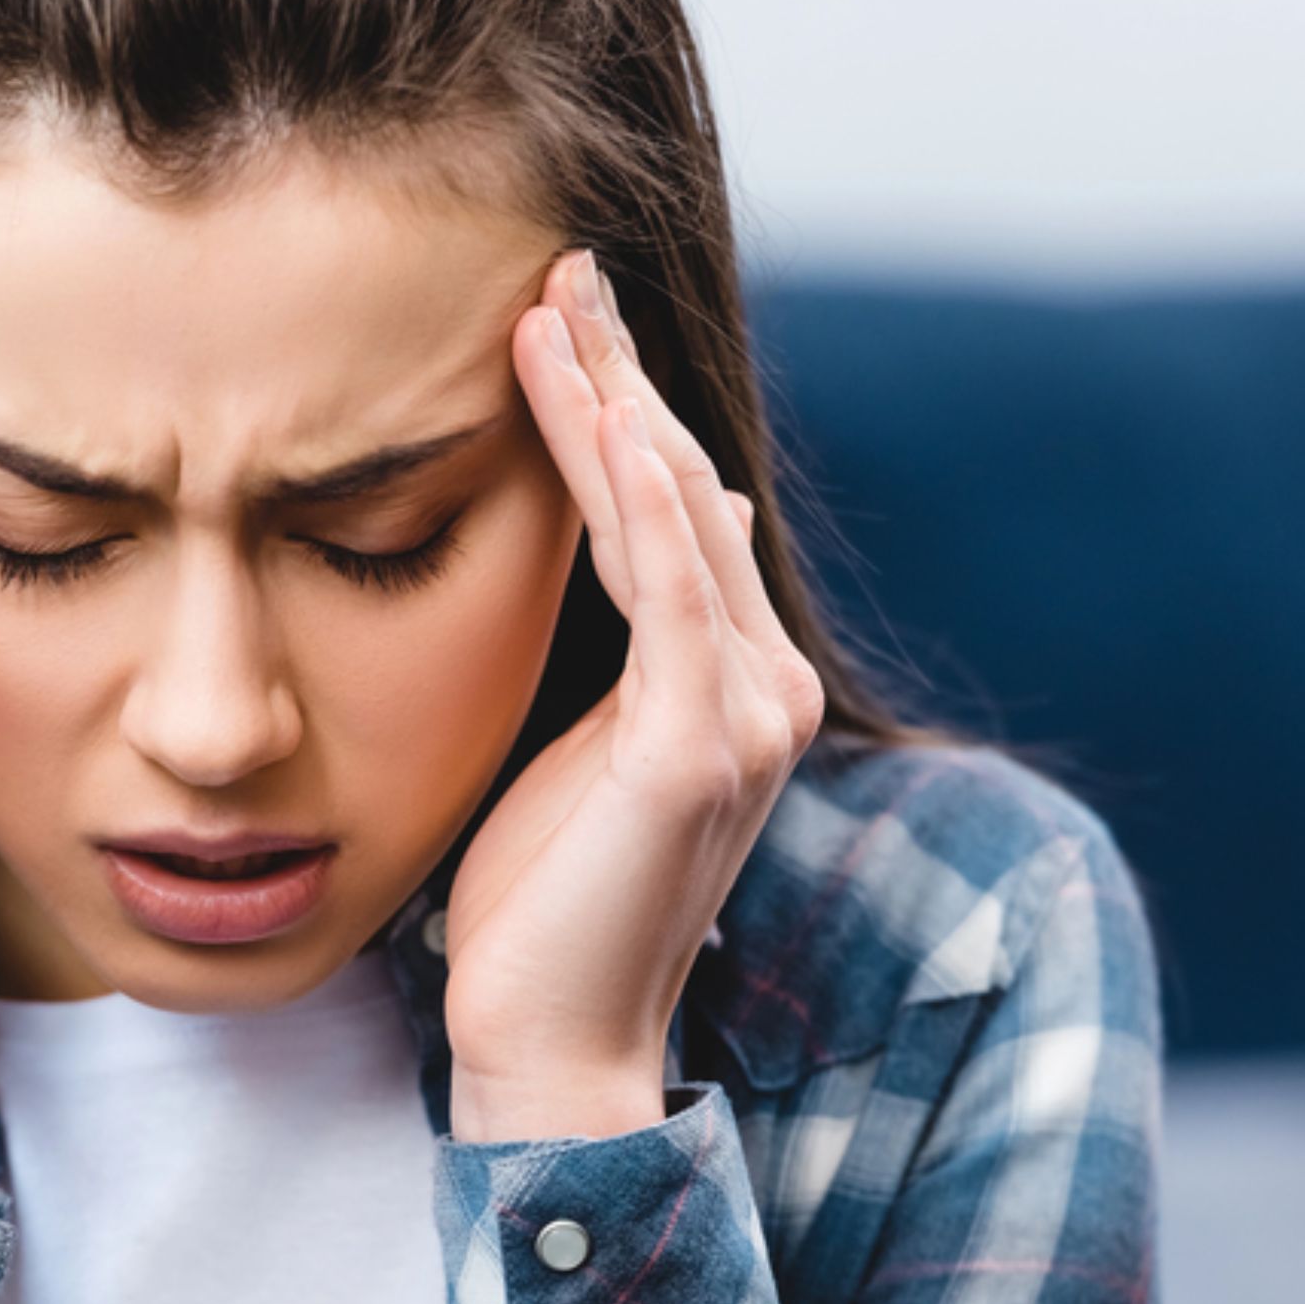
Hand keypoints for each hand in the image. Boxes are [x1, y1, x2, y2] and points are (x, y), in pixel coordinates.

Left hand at [441, 248, 824, 1137]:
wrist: (548, 1037)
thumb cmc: (541, 902)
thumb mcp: (584, 740)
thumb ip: (625, 642)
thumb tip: (679, 524)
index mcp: (736, 682)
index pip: (678, 512)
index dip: (624, 408)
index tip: (560, 316)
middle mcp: (764, 684)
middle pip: (685, 490)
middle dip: (619, 375)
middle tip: (558, 266)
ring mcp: (744, 712)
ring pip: (676, 516)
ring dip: (611, 401)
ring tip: (552, 302)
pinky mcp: (696, 744)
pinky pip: (666, 584)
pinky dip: (626, 488)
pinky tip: (584, 406)